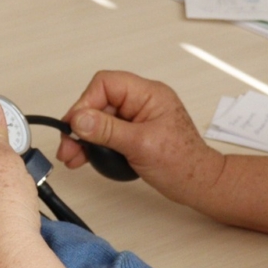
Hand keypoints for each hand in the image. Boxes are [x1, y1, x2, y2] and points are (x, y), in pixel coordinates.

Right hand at [58, 71, 224, 207]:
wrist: (199, 184)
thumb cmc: (184, 164)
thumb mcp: (141, 145)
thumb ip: (108, 131)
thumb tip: (80, 119)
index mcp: (148, 94)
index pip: (106, 84)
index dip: (86, 102)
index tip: (75, 125)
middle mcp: (142, 101)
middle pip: (100, 101)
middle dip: (81, 123)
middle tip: (69, 145)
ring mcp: (138, 117)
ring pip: (100, 118)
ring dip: (84, 136)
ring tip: (72, 156)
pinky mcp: (134, 132)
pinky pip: (107, 131)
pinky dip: (95, 144)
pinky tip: (85, 157)